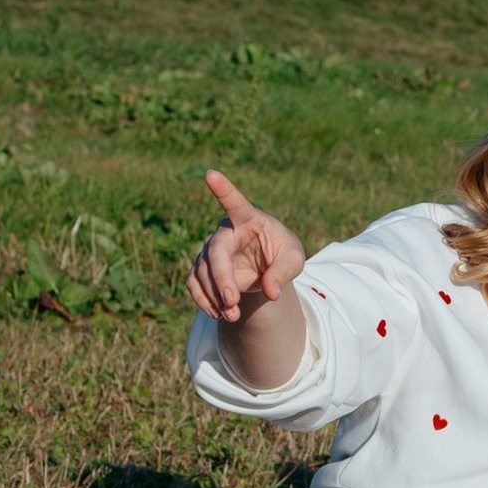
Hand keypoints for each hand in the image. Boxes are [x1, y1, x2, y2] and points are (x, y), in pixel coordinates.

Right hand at [186, 169, 304, 322]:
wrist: (267, 265)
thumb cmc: (282, 252)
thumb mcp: (293, 260)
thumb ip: (283, 272)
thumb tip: (271, 292)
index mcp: (248, 218)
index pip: (234, 202)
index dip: (223, 189)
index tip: (210, 173)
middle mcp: (225, 232)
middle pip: (214, 252)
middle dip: (220, 278)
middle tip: (232, 301)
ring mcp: (210, 251)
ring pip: (201, 272)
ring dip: (214, 296)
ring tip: (232, 315)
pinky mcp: (203, 269)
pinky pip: (194, 284)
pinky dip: (205, 302)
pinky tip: (220, 314)